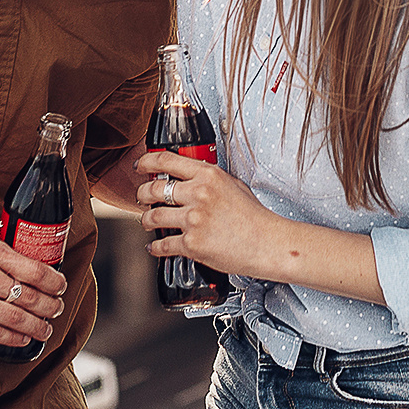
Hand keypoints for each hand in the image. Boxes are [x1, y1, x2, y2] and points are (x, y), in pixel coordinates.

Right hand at [0, 230, 67, 347]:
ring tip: (46, 329)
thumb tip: (28, 245)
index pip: (35, 269)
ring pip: (16, 318)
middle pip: (30, 296)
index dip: (55, 282)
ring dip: (37, 326)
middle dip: (51, 307)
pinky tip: (23, 338)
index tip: (61, 287)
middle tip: (57, 309)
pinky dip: (14, 338)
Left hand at [134, 151, 283, 279]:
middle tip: (142, 196)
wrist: (267, 243)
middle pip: (153, 188)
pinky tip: (155, 247)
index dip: (147, 162)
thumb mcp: (234, 185)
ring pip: (152, 217)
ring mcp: (193, 220)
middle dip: (142, 193)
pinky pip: (163, 245)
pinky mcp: (192, 244)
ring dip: (145, 220)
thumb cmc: (255, 217)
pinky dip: (155, 248)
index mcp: (209, 175)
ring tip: (147, 222)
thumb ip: (210, 179)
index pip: (166, 160)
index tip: (140, 165)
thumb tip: (192, 177)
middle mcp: (198, 194)